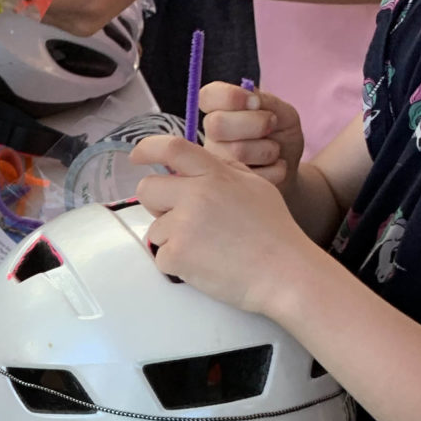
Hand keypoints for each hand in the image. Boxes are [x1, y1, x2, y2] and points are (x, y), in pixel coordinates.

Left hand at [130, 135, 314, 317]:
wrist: (283, 272)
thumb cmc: (274, 234)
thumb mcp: (254, 186)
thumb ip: (224, 171)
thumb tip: (198, 164)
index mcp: (215, 175)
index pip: (173, 149)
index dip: (148, 148)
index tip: (136, 155)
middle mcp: (196, 194)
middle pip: (148, 189)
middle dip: (156, 204)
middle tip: (180, 219)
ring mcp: (183, 224)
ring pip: (155, 228)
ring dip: (173, 240)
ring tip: (207, 248)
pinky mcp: (176, 254)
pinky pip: (160, 256)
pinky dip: (177, 264)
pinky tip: (205, 264)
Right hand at [201, 80, 305, 192]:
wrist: (290, 169)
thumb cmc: (281, 135)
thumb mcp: (282, 112)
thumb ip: (266, 102)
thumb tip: (252, 98)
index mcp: (219, 112)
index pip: (207, 96)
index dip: (229, 96)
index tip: (254, 102)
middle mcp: (211, 137)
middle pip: (217, 124)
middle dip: (255, 123)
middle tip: (272, 125)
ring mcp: (215, 164)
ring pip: (236, 152)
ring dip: (268, 149)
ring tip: (274, 151)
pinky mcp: (228, 187)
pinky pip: (250, 175)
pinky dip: (275, 169)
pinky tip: (274, 168)